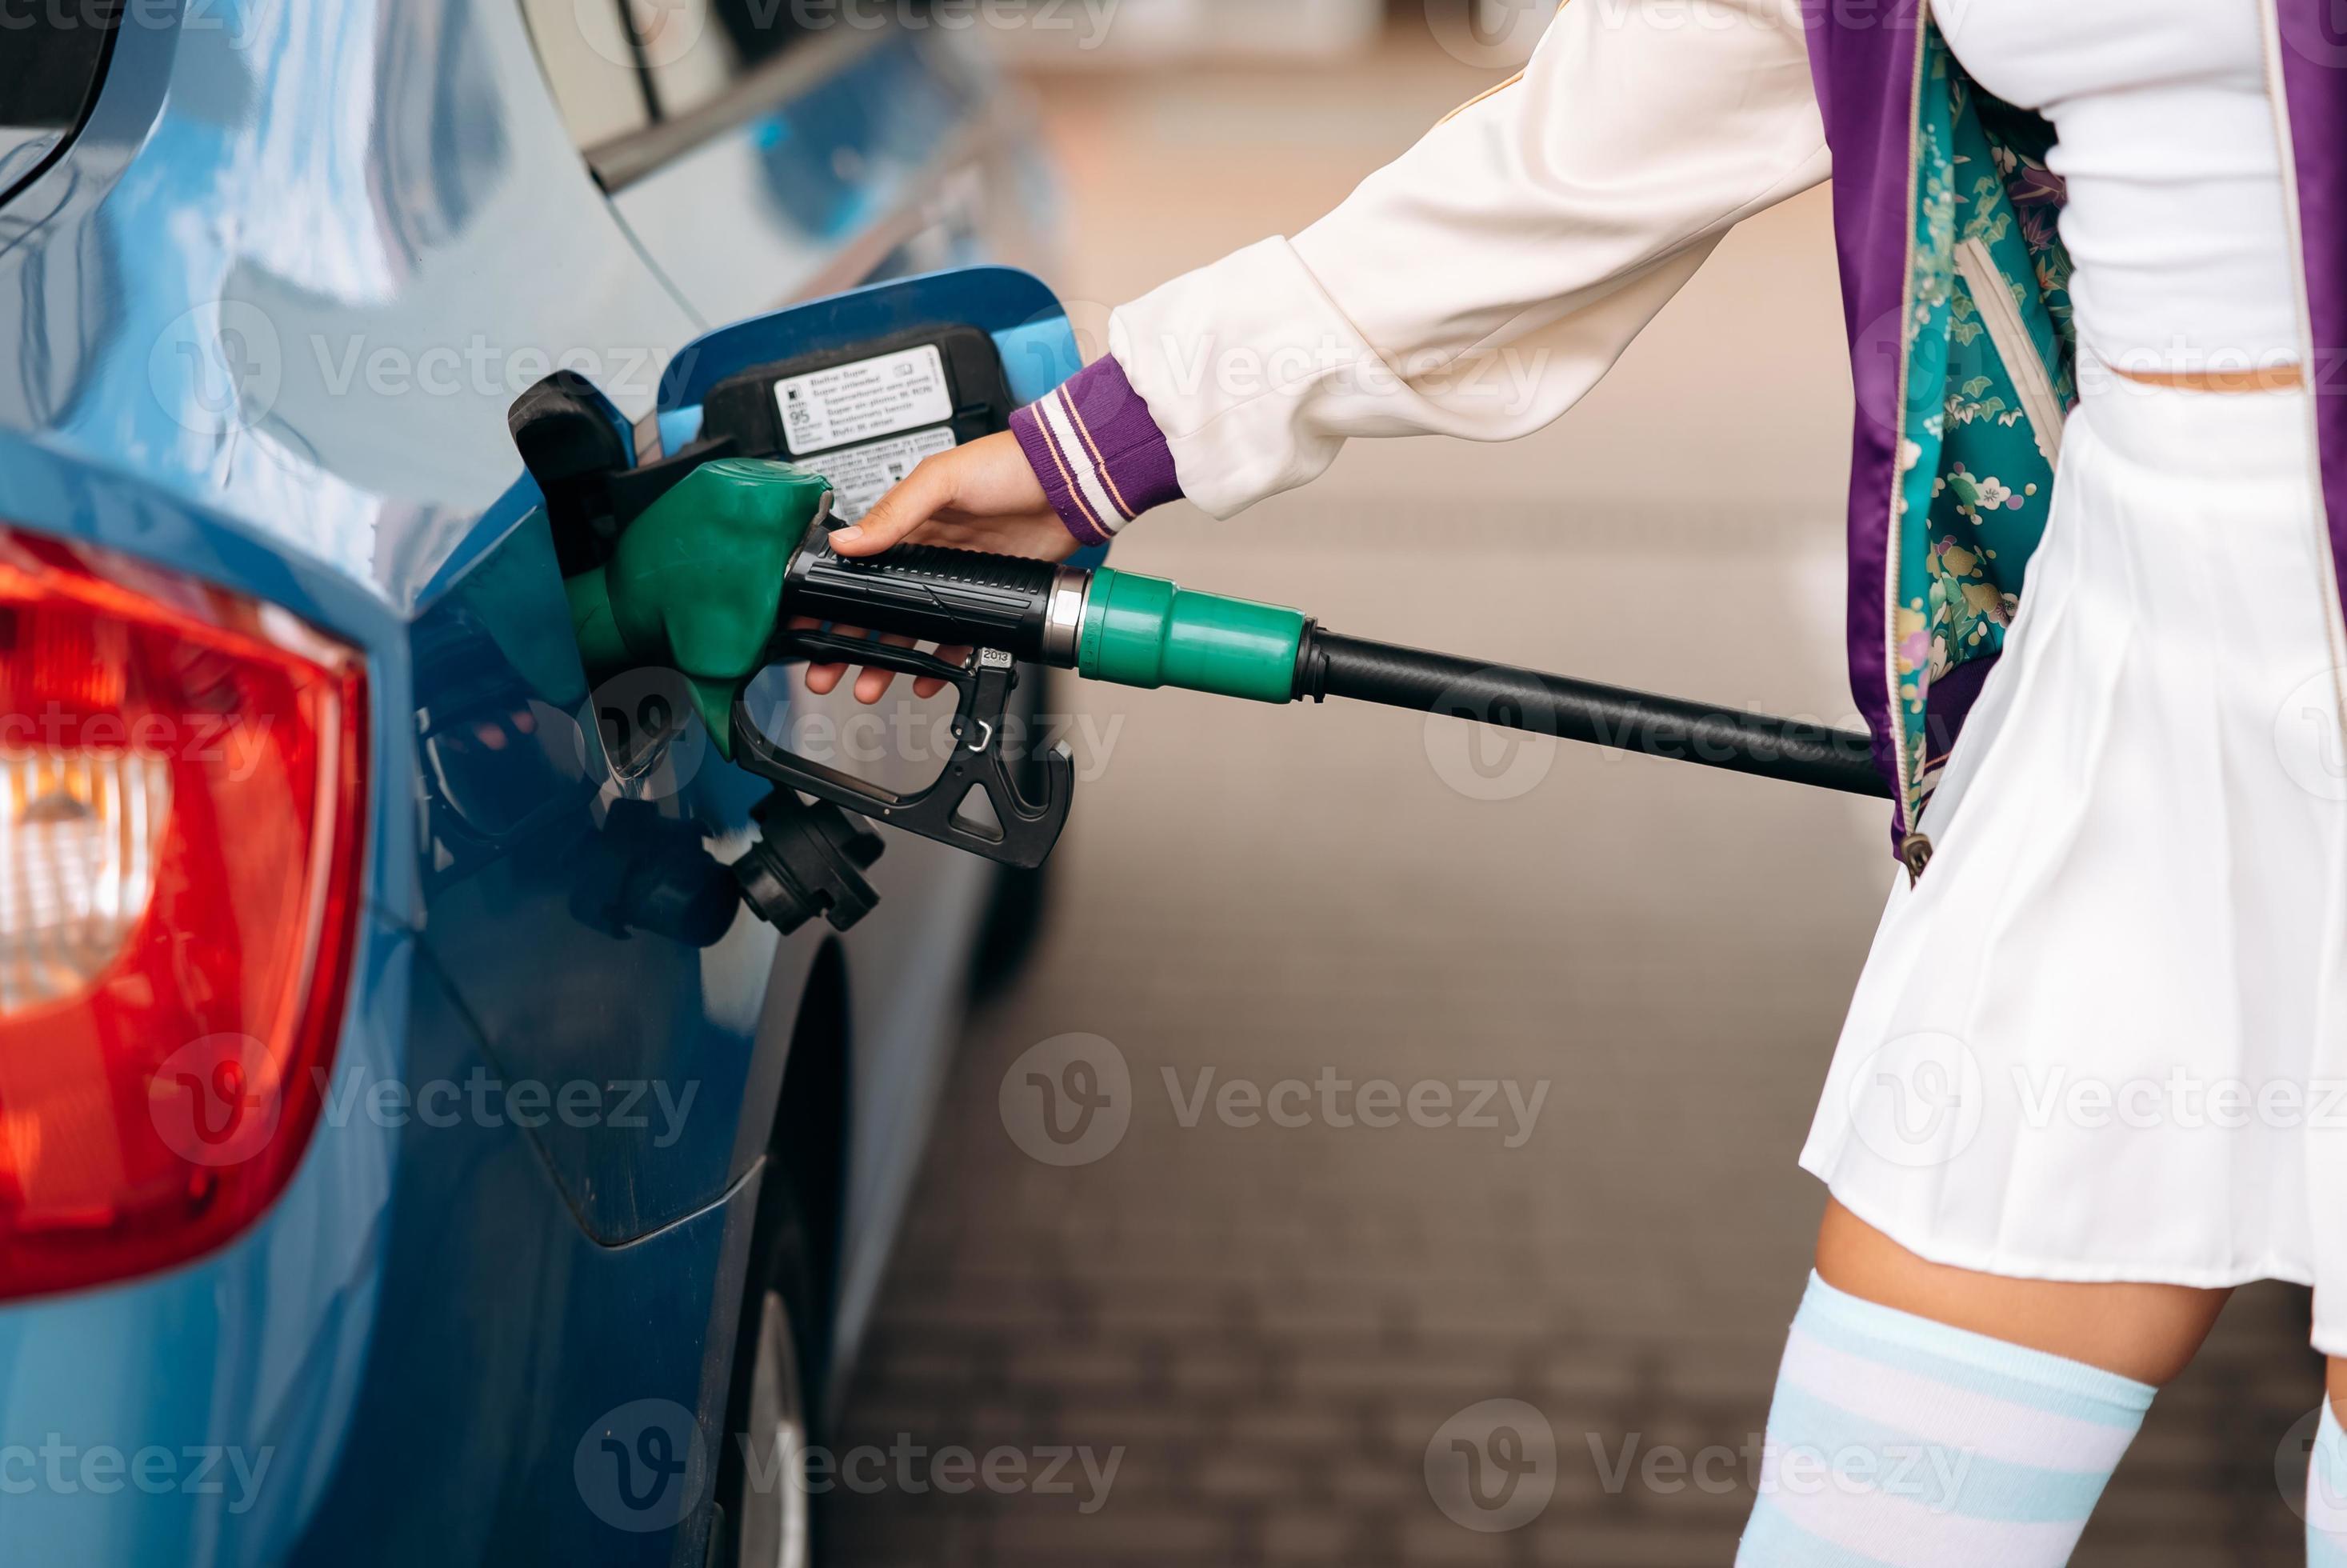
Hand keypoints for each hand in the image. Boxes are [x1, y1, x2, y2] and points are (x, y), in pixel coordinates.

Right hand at [801, 430, 1081, 702]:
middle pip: (878, 609)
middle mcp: (929, 555)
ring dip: (888, 661)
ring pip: (912, 630)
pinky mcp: (990, 597)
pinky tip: (924, 679)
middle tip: (825, 671)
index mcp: (908, 524)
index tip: (805, 624)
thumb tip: (846, 541)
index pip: (859, 567)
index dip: (831, 597)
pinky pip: (959, 640)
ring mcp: (959, 580)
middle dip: (848, 643)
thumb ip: (895, 512)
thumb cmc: (1009, 465)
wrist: (1069, 484)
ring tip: (867, 685)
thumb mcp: (942, 479)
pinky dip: (940, 663)